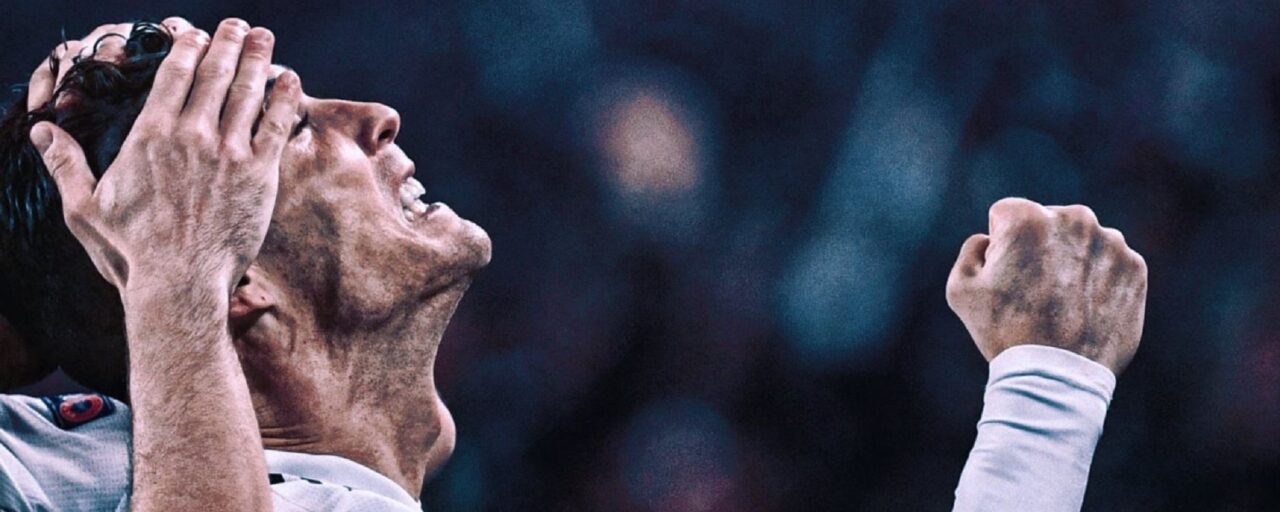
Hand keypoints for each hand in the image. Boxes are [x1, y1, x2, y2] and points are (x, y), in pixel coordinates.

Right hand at [29, 18, 300, 297]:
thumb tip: (41, 131)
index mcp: (151, 136)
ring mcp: (229, 153)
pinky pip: (277, 125)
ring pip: (247, 92)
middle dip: (228, 43)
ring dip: (258, 59)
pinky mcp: (260, 174)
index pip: (173, 75)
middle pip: (215, 74)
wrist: (179, 284)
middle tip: (239, 26)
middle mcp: (192, 136)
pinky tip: (290, 80)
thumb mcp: (85, 208)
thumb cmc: (130, 251)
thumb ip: (65, 164)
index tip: (196, 32)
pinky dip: (284, 98)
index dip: (188, 47)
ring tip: (265, 38)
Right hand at [945, 198, 1147, 374]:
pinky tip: (1084, 310)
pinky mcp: (1135, 268)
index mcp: (1028, 217)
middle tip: (1034, 291)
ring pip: (1081, 242)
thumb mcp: (961, 289)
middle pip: (1048, 223)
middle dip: (1039, 248)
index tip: (1007, 277)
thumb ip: (971, 249)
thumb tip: (989, 239)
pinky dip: (1098, 281)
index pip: (1007, 214)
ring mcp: (1110, 243)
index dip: (1000, 247)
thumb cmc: (1003, 332)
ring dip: (1071, 262)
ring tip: (1062, 304)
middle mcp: (1074, 219)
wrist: (1058, 376)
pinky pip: (1110, 264)